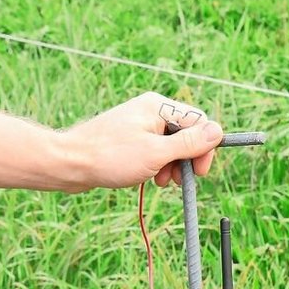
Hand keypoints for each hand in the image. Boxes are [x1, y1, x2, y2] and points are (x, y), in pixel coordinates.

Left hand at [58, 91, 221, 190]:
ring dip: (173, 166)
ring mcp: (140, 124)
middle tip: (178, 180)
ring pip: (172, 145)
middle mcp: (151, 111)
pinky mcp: (131, 138)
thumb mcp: (157, 153)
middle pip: (186, 134)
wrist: (71, 163)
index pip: (198, 122)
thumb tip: (217, 131)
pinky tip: (151, 177)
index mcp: (158, 107)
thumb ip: (189, 143)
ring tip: (161, 181)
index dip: (203, 148)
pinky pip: (157, 150)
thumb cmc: (110, 156)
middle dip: (186, 159)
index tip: (198, 172)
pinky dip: (159, 165)